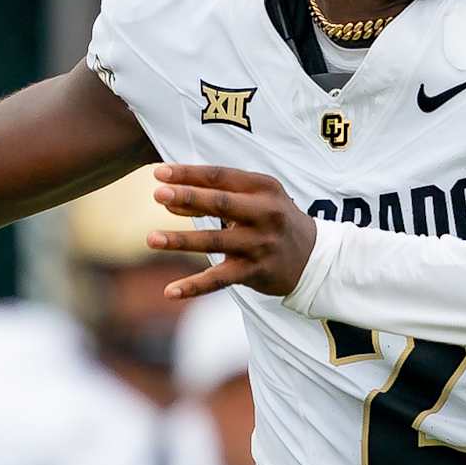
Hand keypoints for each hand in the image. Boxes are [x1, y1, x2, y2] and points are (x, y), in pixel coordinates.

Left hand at [149, 165, 315, 301]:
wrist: (314, 258)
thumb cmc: (273, 220)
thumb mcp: (254, 199)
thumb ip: (214, 197)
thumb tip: (168, 200)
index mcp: (263, 188)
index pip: (220, 176)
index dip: (188, 174)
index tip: (158, 173)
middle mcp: (264, 214)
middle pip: (221, 203)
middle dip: (188, 197)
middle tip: (157, 194)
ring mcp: (260, 245)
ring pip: (215, 241)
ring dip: (181, 240)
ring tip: (151, 238)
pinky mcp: (255, 272)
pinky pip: (219, 280)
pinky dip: (194, 287)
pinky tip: (170, 292)